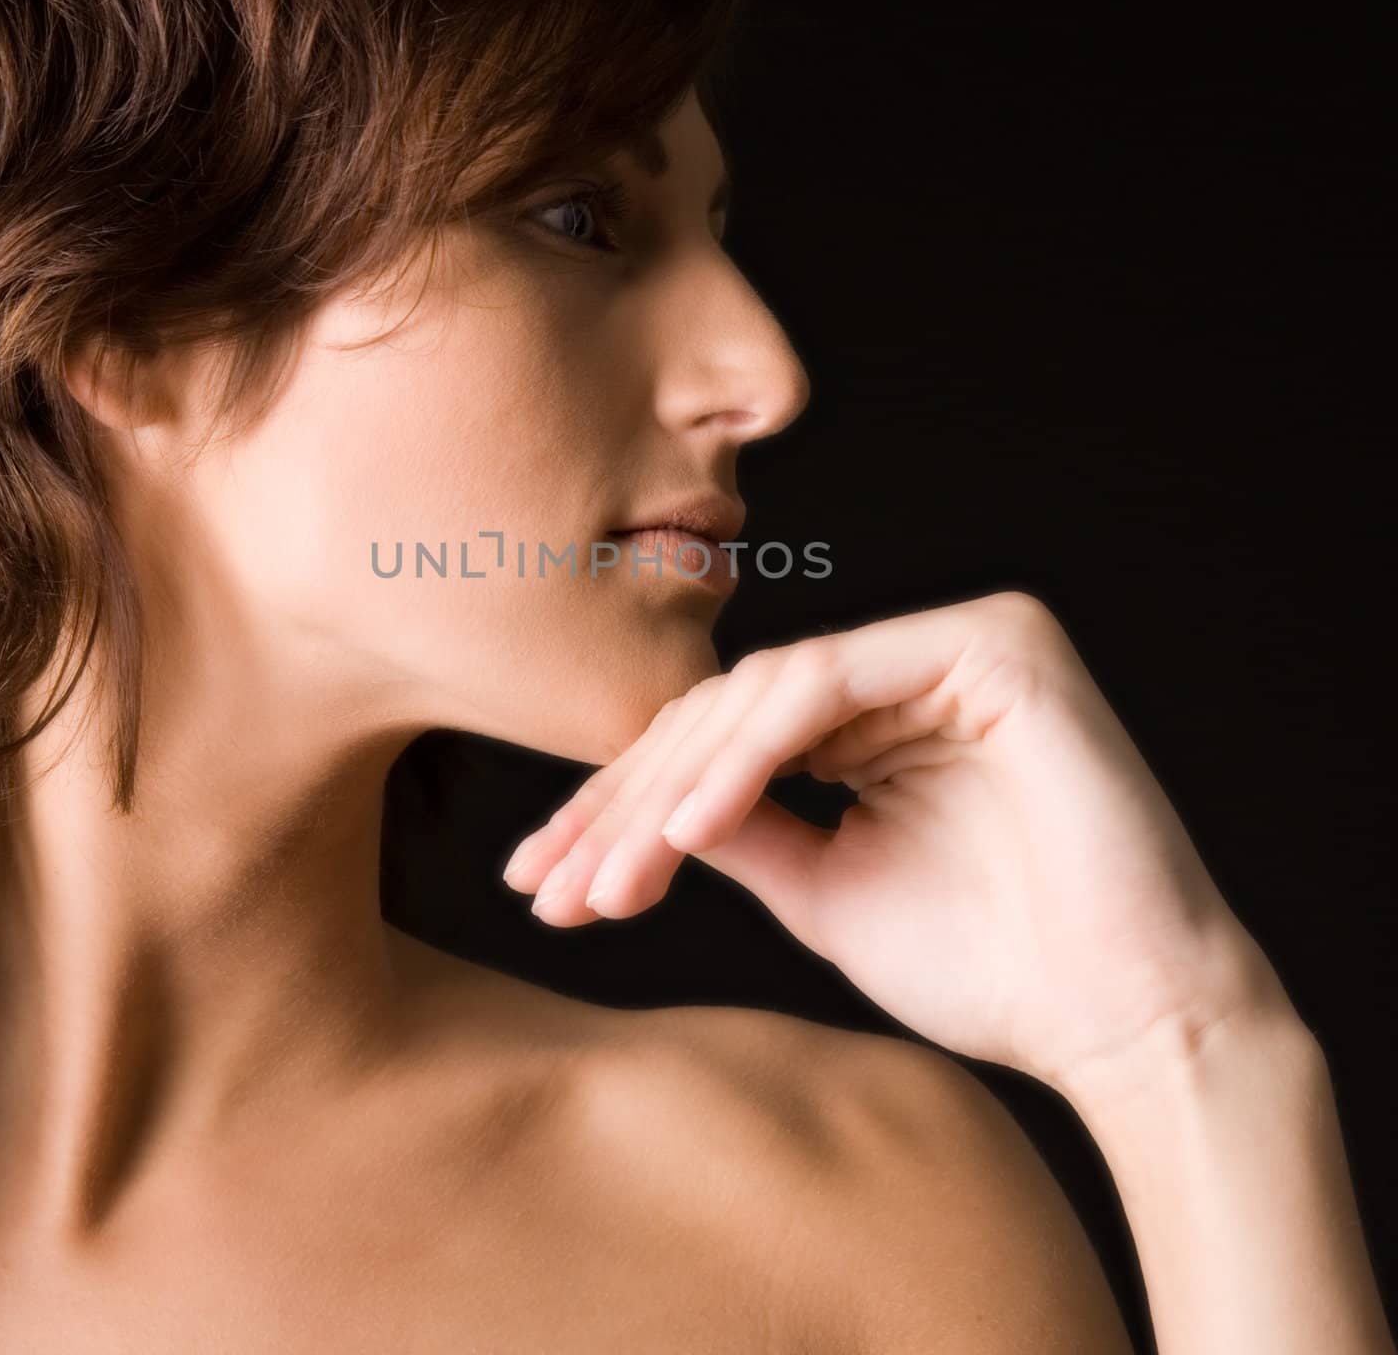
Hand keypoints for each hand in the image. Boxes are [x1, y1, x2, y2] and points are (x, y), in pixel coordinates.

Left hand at [502, 590, 1279, 1092]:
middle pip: (726, 710)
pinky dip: (745, 756)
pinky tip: (686, 831)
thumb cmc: (992, 968)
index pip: (722, 738)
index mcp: (880, 711)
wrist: (1126, 1028)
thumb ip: (739, 829)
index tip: (541, 883)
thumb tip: (639, 807)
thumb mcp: (826, 890)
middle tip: (550, 888)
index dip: (624, 808)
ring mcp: (953, 641)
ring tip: (606, 880)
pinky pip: (826, 685)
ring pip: (760, 692)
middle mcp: (912, 661)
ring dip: (669, 789)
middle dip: (626, 805)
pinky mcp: (991, 643)